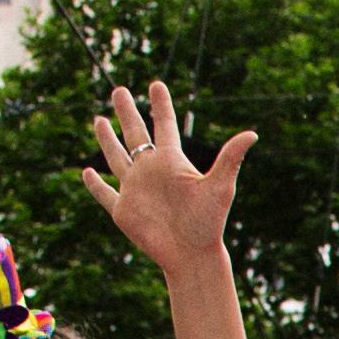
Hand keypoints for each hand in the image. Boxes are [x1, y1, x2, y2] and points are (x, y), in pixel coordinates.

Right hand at [78, 82, 251, 272]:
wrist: (192, 255)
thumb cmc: (208, 222)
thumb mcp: (220, 187)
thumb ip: (230, 158)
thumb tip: (252, 134)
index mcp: (172, 162)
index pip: (164, 125)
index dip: (160, 105)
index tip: (156, 84)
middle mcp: (151, 171)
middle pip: (136, 134)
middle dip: (127, 112)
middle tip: (119, 90)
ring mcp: (135, 190)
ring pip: (117, 158)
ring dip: (107, 140)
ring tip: (99, 119)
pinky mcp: (123, 211)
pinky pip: (105, 194)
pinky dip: (95, 184)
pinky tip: (87, 172)